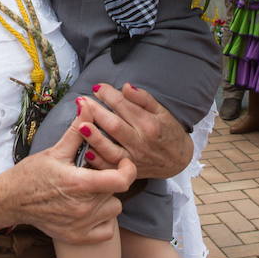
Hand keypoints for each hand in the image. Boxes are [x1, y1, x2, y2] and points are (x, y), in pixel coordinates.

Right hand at [6, 111, 135, 244]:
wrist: (11, 200)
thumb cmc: (33, 173)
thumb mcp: (57, 149)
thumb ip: (78, 128)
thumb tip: (88, 104)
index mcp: (80, 183)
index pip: (122, 180)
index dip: (128, 167)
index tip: (122, 161)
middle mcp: (84, 208)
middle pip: (118, 191)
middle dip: (111, 178)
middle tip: (95, 171)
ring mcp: (81, 225)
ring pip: (114, 209)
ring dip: (108, 199)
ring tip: (91, 190)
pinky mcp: (78, 238)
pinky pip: (107, 230)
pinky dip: (103, 220)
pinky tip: (90, 208)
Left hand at [78, 83, 192, 179]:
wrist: (178, 159)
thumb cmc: (169, 131)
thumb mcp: (161, 111)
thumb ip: (143, 98)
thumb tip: (126, 87)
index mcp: (149, 124)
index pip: (124, 106)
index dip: (109, 95)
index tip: (97, 87)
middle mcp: (140, 142)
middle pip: (113, 125)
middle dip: (95, 111)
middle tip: (81, 100)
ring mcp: (133, 158)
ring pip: (109, 148)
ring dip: (93, 136)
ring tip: (80, 123)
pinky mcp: (128, 171)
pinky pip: (110, 167)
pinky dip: (97, 160)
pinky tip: (86, 150)